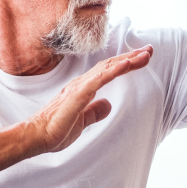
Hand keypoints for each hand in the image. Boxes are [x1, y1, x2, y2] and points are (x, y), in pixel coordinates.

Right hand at [26, 46, 152, 153]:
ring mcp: (79, 87)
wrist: (36, 137)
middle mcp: (81, 83)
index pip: (107, 72)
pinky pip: (99, 79)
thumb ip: (94, 112)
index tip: (142, 59)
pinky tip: (126, 64)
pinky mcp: (77, 94)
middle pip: (110, 65)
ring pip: (106, 68)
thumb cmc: (54, 130)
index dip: (125, 64)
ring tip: (144, 54)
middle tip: (150, 50)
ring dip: (127, 60)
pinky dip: (113, 70)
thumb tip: (107, 105)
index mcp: (82, 89)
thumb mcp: (82, 121)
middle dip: (131, 57)